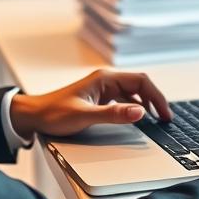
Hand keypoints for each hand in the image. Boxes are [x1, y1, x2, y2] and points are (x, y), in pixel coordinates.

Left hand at [9, 69, 172, 138]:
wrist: (33, 116)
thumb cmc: (54, 114)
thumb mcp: (85, 116)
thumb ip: (113, 114)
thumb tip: (140, 112)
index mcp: (105, 78)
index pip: (141, 81)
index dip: (157, 97)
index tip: (165, 114)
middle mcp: (106, 80)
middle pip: (139, 85)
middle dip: (155, 100)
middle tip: (165, 119)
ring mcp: (102, 89)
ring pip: (132, 92)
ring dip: (146, 103)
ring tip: (156, 120)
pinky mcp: (98, 98)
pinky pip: (123, 99)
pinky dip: (134, 107)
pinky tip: (137, 118)